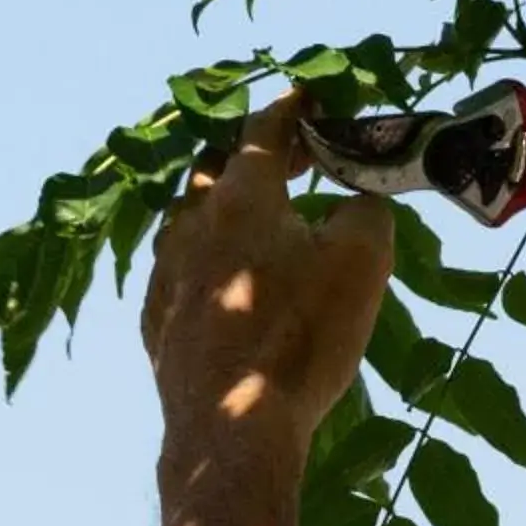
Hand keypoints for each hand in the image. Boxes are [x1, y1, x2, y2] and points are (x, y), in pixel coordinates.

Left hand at [142, 98, 394, 476]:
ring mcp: (167, 272)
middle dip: (258, 155)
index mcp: (243, 196)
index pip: (264, 129)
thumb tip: (357, 201)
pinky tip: (229, 284)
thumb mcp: (364, 262)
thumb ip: (366, 211)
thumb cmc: (303, 338)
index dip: (292, 108)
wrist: (233, 428)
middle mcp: (193, 222)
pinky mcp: (159, 320)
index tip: (311, 96)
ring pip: (192, 217)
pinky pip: (181, 269)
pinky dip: (209, 259)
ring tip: (260, 221)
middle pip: (219, 167)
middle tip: (296, 160)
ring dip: (226, 207)